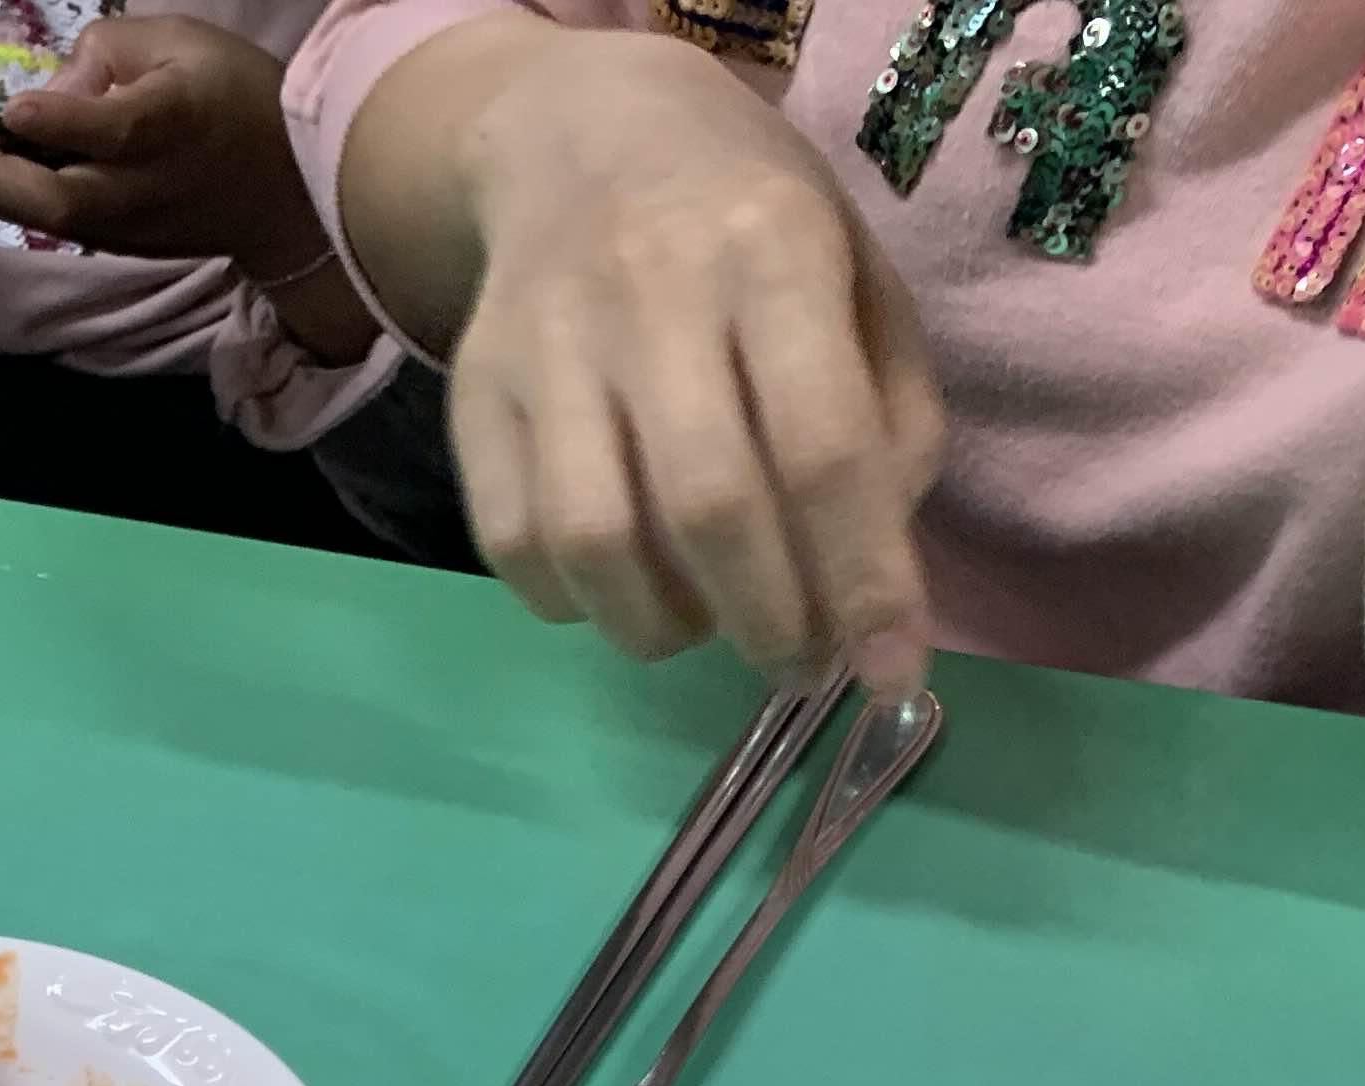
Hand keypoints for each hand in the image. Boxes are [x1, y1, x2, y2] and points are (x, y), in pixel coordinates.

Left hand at [0, 17, 324, 278]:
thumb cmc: (234, 94)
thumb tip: (50, 90)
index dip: (62, 122)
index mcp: (172, 123)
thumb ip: (107, 52)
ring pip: (49, 220)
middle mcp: (145, 185)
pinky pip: (56, 224)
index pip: (113, 128)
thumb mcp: (180, 40)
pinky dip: (9, 203)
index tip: (15, 109)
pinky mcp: (119, 246)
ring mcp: (130, 226)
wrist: (286, 190)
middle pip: (62, 199)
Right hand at [344, 22, 942, 692]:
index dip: (862, 581)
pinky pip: (510, 540)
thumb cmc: (749, 221)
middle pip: (707, 506)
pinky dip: (572, 602)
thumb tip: (871, 569)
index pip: (821, 448)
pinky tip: (621, 590)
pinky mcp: (473, 391)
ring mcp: (546, 345)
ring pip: (593, 539)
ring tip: (706, 626)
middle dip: (768, 621)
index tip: (889, 673)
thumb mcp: (860, 280)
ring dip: (662, 625)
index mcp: (770, 252)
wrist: (583, 133)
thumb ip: (890, 418)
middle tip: (799, 662)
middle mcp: (649, 292)